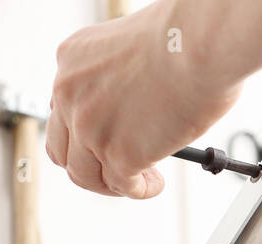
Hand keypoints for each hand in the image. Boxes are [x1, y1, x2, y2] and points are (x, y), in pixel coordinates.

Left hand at [46, 1, 240, 197]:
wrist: (199, 42)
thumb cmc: (181, 37)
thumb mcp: (129, 46)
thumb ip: (119, 78)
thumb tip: (135, 105)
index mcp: (73, 61)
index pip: (63, 109)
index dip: (83, 130)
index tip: (104, 137)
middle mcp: (72, 94)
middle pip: (62, 148)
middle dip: (89, 163)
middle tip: (114, 167)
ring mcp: (91, 128)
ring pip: (83, 175)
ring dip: (110, 183)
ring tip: (137, 179)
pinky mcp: (118, 155)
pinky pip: (122, 186)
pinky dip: (139, 189)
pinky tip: (154, 183)